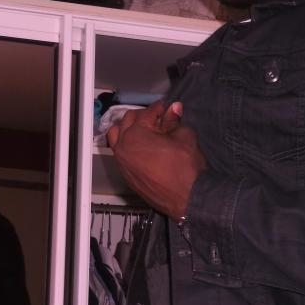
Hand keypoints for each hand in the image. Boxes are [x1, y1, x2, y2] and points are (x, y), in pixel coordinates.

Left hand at [106, 100, 206, 220]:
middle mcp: (124, 147)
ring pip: (117, 137)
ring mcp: (123, 163)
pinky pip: (120, 154)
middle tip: (157, 117)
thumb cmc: (186, 168)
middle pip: (127, 122)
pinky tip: (141, 147)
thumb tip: (174, 109)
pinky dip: (127, 145)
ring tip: (144, 130)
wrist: (188, 197)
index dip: (159, 108)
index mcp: (136, 134)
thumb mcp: (183, 136)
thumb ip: (174, 120)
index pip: (147, 113)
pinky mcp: (127, 176)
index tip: (166, 108)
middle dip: (142, 116)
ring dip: (128, 129)